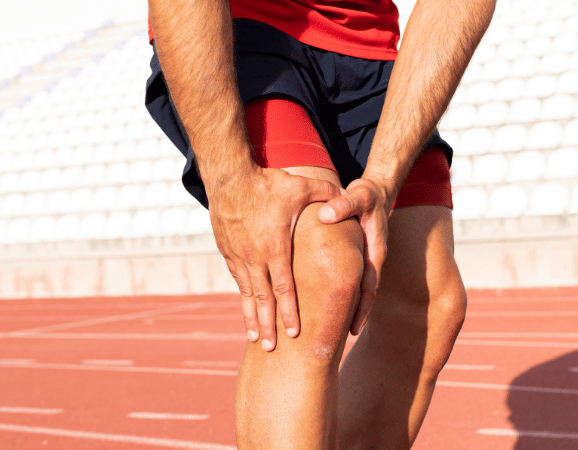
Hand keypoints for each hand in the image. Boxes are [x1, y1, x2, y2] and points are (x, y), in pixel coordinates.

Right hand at [209, 167, 340, 350]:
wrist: (228, 177)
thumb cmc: (268, 183)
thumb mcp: (301, 187)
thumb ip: (327, 195)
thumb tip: (349, 199)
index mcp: (275, 246)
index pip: (284, 287)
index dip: (289, 312)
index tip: (295, 333)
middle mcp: (255, 256)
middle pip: (263, 299)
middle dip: (268, 326)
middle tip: (271, 349)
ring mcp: (239, 256)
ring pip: (247, 294)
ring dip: (252, 318)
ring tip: (256, 339)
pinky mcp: (228, 251)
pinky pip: (238, 281)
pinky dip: (244, 299)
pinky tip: (247, 311)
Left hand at [317, 177, 391, 334]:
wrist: (376, 191)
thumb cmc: (367, 194)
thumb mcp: (358, 195)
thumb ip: (343, 205)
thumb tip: (325, 216)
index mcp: (375, 251)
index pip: (370, 286)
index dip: (362, 308)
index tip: (354, 327)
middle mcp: (373, 259)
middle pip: (366, 294)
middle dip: (356, 315)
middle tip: (342, 338)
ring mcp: (366, 259)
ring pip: (359, 289)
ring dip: (350, 307)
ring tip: (334, 329)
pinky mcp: (358, 256)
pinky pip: (352, 279)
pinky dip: (343, 292)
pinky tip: (328, 303)